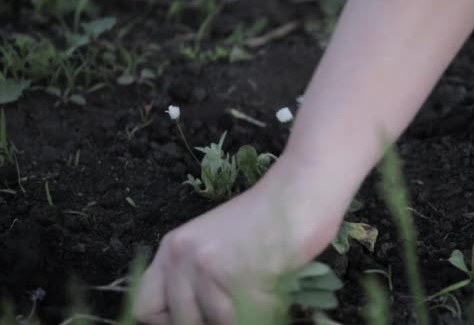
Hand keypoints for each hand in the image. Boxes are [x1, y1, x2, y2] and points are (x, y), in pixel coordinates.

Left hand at [134, 156, 348, 324]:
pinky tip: (275, 282)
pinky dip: (268, 308)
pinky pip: (252, 315)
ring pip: (217, 322)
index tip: (200, 317)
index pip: (145, 307)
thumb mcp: (217, 244)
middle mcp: (182, 255)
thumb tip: (195, 317)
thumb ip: (196, 278)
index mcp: (173, 248)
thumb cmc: (267, 219)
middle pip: (181, 321)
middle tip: (240, 302)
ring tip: (261, 289)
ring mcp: (209, 264)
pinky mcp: (239, 274)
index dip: (171, 321)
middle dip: (212, 320)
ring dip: (246, 312)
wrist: (301, 189)